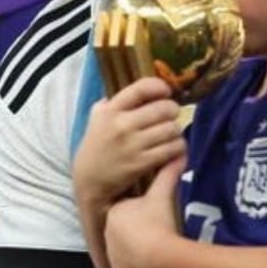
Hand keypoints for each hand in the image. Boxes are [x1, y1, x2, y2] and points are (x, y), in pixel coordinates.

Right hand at [72, 76, 184, 206]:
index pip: (140, 89)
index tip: (166, 91)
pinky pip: (172, 149)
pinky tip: (173, 148)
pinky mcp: (141, 163)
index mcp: (110, 110)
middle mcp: (121, 125)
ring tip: (171, 133)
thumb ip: (112, 103)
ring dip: (176, 130)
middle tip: (171, 116)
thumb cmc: (96, 146)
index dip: (159, 86)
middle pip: (163, 109)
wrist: (88, 180)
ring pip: (171, 129)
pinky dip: (178, 147)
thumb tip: (134, 92)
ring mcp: (132, 144)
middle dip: (172, 111)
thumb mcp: (97, 119)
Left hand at [104, 156, 184, 267]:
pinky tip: (150, 260)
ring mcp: (111, 251)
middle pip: (125, 229)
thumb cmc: (158, 221)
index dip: (141, 212)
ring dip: (136, 248)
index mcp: (115, 211)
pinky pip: (126, 265)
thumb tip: (179, 155)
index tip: (154, 215)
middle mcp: (108, 231)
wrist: (159, 254)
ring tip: (156, 247)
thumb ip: (168, 174)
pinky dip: (136, 264)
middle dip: (138, 230)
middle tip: (157, 232)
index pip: (126, 209)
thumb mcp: (162, 196)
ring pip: (125, 248)